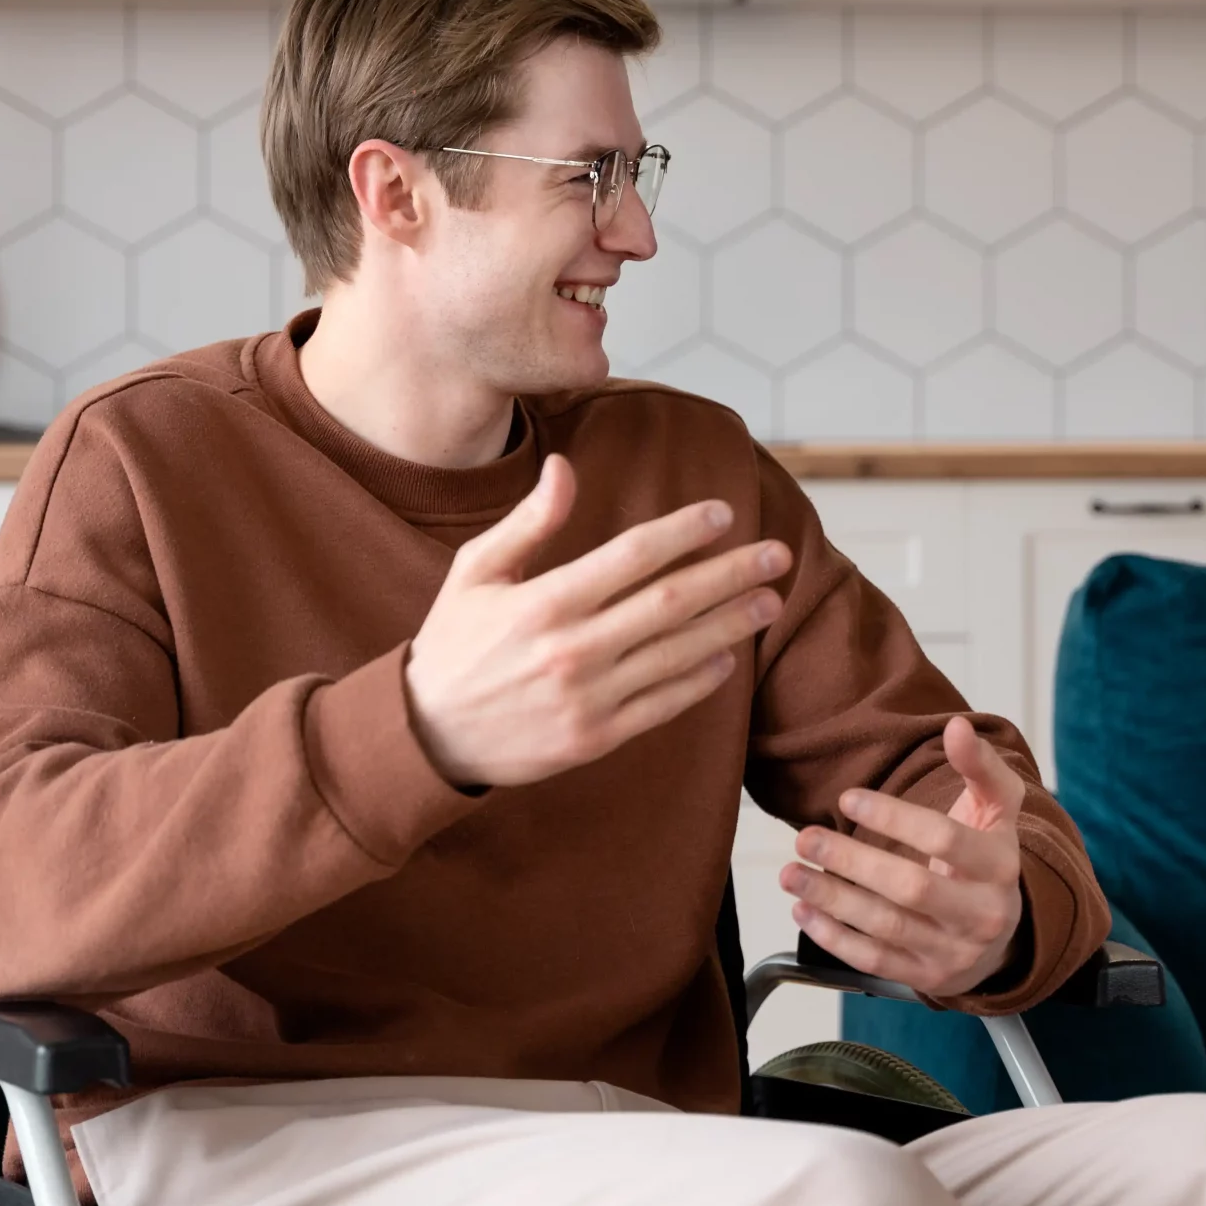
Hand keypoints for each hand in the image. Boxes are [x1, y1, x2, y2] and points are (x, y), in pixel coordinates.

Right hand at [404, 455, 791, 788]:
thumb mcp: (475, 571)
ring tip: (769, 601)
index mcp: (543, 601)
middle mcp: (571, 649)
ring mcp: (587, 697)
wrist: (427, 734)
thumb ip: (528, 522)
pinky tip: (728, 657)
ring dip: (730, 625)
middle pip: (670, 602)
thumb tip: (565, 467)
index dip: (683, 531)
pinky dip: (699, 680)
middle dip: (731, 574)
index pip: (631, 555)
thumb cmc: (454, 642)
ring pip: (677, 653)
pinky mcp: (595, 738)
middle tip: (777, 555)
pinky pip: (662, 705)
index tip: (724, 514)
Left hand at [780, 717, 1027, 1002]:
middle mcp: (983, 914)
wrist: (1002, 936)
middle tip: (804, 837)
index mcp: (1000, 866)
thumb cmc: (987, 860)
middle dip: (852, 862)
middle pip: (911, 887)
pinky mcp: (928, 978)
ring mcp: (955, 951)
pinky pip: (875, 961)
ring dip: (832, 899)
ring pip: (887, 927)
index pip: (943, 839)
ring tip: (791, 874)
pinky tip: (804, 910)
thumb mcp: (996, 811)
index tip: (847, 799)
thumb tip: (957, 727)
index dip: (892, 818)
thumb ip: (980, 767)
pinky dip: (834, 937)